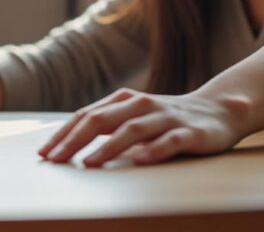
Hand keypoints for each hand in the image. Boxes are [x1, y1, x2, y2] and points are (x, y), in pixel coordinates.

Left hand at [38, 88, 251, 166]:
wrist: (219, 109)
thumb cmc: (165, 118)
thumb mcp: (133, 117)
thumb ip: (105, 125)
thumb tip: (65, 144)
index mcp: (123, 100)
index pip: (86, 116)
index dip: (63, 134)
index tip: (44, 154)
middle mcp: (141, 104)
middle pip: (102, 120)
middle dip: (75, 140)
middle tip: (55, 160)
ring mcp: (166, 117)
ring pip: (133, 130)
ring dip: (108, 147)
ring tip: (88, 163)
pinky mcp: (190, 133)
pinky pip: (170, 142)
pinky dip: (153, 150)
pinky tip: (139, 160)